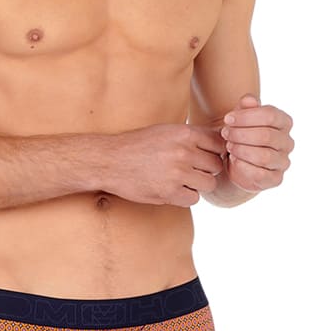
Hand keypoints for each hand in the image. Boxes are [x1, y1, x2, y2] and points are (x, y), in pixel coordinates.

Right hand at [106, 123, 228, 206]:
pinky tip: (172, 189)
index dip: (214, 152)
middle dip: (206, 170)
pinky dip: (185, 196)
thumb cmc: (137, 145)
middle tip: (190, 170)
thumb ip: (190, 136)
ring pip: (208, 184)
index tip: (205, 156)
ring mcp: (177, 173)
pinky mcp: (169, 192)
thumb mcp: (165, 131)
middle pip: (216, 165)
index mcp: (184, 133)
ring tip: (181, 180)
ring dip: (197, 184)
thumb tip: (220, 139)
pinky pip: (193, 199)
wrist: (110, 161)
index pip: (219, 144)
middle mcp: (184, 152)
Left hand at [220, 94, 293, 192]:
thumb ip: (245, 107)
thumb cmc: (240, 134)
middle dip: (241, 134)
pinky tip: (233, 160)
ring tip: (229, 146)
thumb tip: (249, 100)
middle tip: (225, 134)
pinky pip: (260, 174)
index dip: (246, 116)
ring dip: (241, 150)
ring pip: (263, 156)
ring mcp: (283, 162)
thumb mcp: (240, 118)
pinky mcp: (276, 179)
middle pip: (266, 136)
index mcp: (284, 122)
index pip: (270, 115)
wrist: (235, 161)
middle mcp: (288, 142)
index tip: (227, 119)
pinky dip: (243, 166)